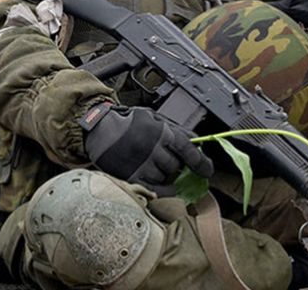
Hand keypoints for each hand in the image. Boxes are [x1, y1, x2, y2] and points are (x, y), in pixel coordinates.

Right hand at [81, 103, 213, 194]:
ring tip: (158, 166)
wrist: (99, 130)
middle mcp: (153, 150)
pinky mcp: (132, 177)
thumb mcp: (153, 117)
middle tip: (172, 161)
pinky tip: (166, 186)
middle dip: (178, 165)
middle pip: (176, 166)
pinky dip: (164, 190)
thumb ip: (175, 128)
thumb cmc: (128, 122)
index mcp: (160, 132)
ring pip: (166, 178)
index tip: (208, 170)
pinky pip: (155, 190)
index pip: (188, 150)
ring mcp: (142, 165)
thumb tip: (196, 139)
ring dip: (167, 175)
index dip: (201, 162)